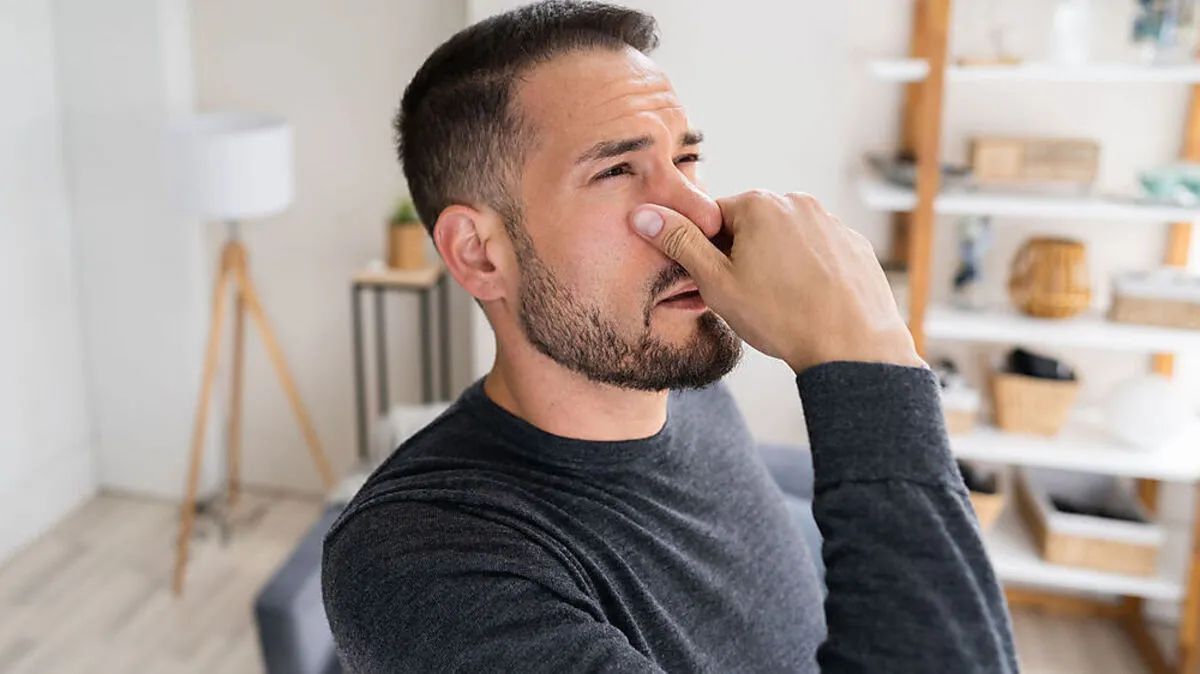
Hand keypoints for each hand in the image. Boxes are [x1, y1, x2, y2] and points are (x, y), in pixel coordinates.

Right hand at [630, 190, 924, 373]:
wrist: (853, 346)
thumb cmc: (782, 317)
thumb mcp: (717, 283)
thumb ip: (679, 243)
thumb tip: (643, 214)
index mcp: (758, 204)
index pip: (711, 218)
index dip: (706, 253)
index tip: (716, 283)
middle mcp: (796, 202)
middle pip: (750, 226)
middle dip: (741, 257)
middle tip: (747, 299)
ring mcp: (831, 222)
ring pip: (785, 240)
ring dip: (775, 264)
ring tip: (780, 305)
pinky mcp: (854, 245)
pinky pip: (817, 253)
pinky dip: (808, 273)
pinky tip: (808, 303)